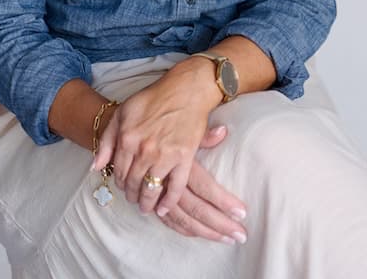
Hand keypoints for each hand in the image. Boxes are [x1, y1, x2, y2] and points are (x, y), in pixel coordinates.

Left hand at [94, 59, 220, 215]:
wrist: (184, 90)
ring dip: (147, 203)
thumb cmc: (153, 99)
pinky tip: (163, 209)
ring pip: (151, 189)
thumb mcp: (122, 113)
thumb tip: (95, 167)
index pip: (119, 172)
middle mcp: (144, 150)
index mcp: (127, 138)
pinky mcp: (184, 158)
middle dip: (132, 195)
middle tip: (134, 199)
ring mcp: (164, 155)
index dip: (120, 183)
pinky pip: (175, 187)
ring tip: (146, 207)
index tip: (124, 187)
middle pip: (134, 184)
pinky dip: (169, 202)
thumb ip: (106, 140)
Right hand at [158, 127, 247, 243]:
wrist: (124, 131)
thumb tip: (222, 132)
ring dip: (205, 232)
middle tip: (240, 235)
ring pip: (183, 219)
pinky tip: (199, 233)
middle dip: (220, 224)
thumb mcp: (183, 128)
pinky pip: (168, 221)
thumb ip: (203, 135)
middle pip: (197, 209)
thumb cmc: (159, 126)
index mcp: (180, 161)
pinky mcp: (151, 200)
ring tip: (227, 239)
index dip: (224, 201)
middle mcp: (169, 180)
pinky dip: (184, 229)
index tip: (242, 212)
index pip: (205, 187)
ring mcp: (158, 194)